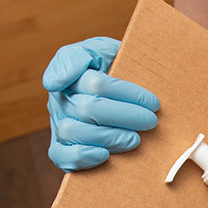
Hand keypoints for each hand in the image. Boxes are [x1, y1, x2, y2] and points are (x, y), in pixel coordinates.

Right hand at [43, 37, 159, 171]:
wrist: (123, 92)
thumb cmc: (116, 70)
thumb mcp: (104, 51)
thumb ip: (83, 54)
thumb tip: (54, 82)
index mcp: (72, 74)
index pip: (96, 83)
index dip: (127, 93)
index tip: (153, 102)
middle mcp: (60, 99)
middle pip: (88, 108)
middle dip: (125, 116)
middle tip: (151, 121)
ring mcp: (59, 124)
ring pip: (73, 132)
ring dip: (109, 137)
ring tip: (135, 139)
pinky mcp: (60, 148)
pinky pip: (59, 155)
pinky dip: (81, 157)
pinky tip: (104, 154)